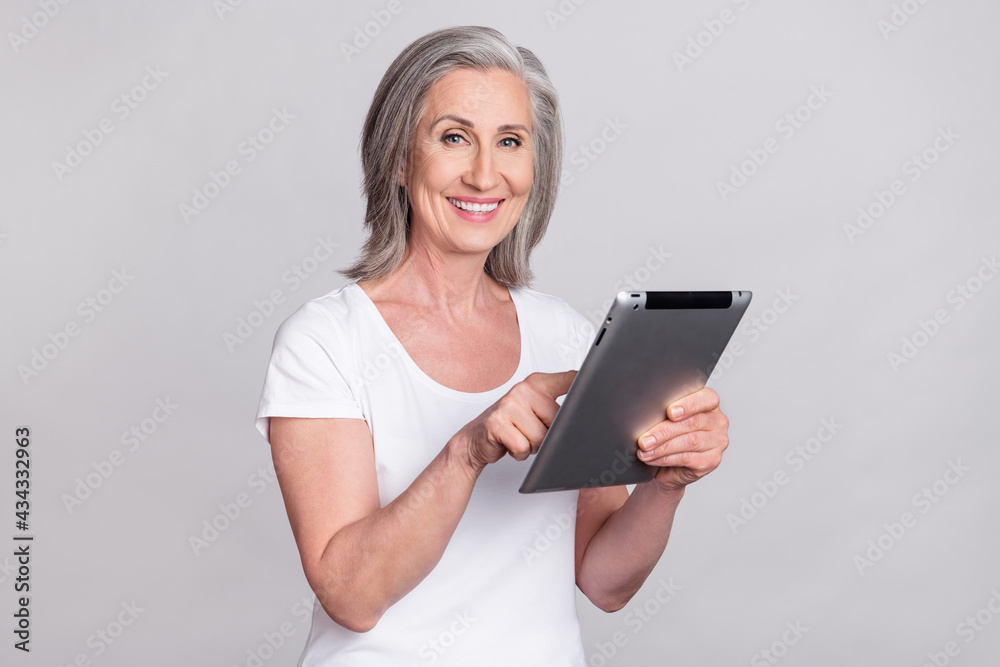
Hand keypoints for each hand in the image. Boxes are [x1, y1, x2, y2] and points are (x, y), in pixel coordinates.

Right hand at [458, 370, 576, 472]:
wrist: (477, 438)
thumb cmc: (513, 425)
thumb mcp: (537, 411)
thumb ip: (560, 409)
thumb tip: (584, 417)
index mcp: (538, 383)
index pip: (568, 379)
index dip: (584, 383)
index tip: (600, 382)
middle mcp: (523, 389)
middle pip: (557, 421)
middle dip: (549, 435)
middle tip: (531, 431)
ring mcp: (508, 404)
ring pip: (540, 437)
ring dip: (532, 446)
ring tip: (520, 437)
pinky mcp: (496, 422)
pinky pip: (523, 447)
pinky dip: (519, 453)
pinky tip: (509, 444)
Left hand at [635, 387, 728, 492]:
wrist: (667, 467)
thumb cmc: (667, 436)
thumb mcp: (666, 418)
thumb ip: (664, 410)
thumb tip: (646, 410)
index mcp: (709, 403)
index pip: (706, 398)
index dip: (689, 404)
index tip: (670, 412)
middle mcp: (718, 421)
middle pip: (692, 423)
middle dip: (664, 431)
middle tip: (644, 439)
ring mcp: (718, 441)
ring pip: (689, 441)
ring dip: (662, 447)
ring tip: (645, 451)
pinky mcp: (712, 460)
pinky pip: (687, 458)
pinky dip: (666, 458)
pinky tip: (653, 458)